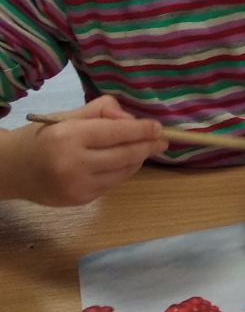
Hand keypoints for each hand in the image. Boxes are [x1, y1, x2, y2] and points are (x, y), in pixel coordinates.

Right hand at [14, 95, 166, 205]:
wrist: (12, 170)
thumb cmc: (42, 137)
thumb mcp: (66, 116)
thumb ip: (100, 111)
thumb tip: (131, 119)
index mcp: (70, 136)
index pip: (116, 133)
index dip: (141, 131)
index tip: (158, 128)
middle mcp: (74, 163)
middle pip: (125, 155)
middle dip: (147, 147)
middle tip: (163, 140)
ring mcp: (78, 186)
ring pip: (123, 172)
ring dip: (137, 160)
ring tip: (142, 149)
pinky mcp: (81, 200)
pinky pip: (112, 184)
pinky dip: (121, 172)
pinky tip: (121, 163)